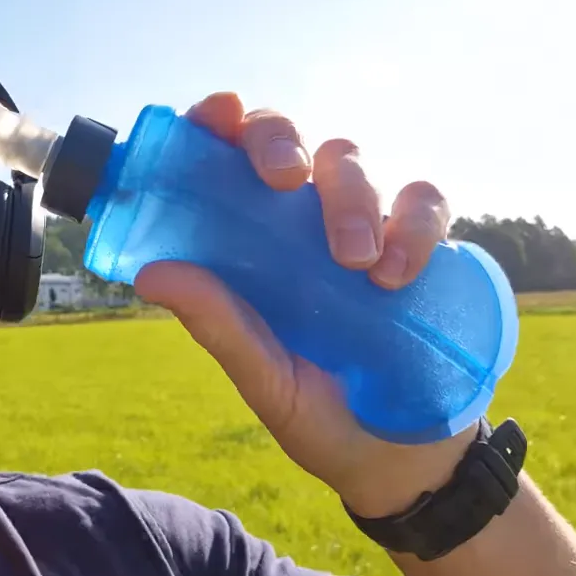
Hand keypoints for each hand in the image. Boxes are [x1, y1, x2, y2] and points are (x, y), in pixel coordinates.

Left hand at [134, 92, 475, 517]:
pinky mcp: (424, 249)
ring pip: (352, 161)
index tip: (219, 113)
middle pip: (291, 140)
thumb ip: (219, 326)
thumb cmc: (320, 415)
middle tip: (282, 179)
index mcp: (252, 245)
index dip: (220, 122)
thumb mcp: (264, 378)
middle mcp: (302, 225)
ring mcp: (365, 229)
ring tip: (357, 263)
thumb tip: (151, 273)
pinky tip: (400, 273)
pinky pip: (425, 201)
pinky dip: (416, 223)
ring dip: (352, 196)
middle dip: (282, 140)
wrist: (401, 463)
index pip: (230, 161)